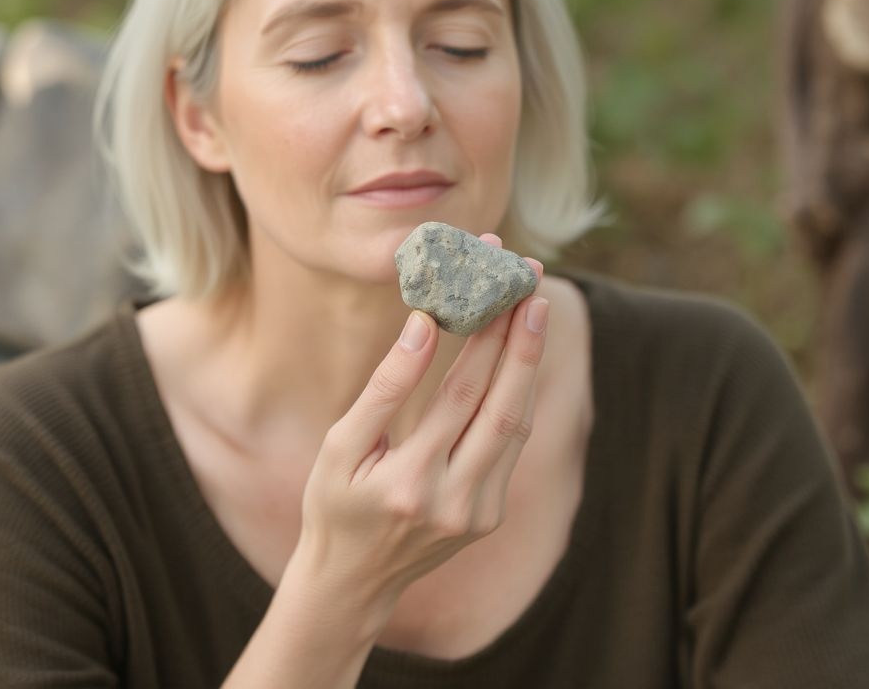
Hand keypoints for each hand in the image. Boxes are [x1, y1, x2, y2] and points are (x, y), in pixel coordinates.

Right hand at [289, 234, 548, 621]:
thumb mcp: (340, 445)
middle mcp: (453, 502)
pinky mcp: (490, 516)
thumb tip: (425, 324)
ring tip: (534, 311)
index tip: (497, 291)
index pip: (460, 396)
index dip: (484, 339)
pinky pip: (512, 446)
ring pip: (518, 426)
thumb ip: (385, 388)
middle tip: (534, 288)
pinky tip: (520, 358)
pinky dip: (518, 397)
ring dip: (529, 365)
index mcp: (409, 482)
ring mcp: (479, 513)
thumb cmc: (334, 503)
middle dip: (523, 343)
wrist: (351, 580)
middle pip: (503, 408)